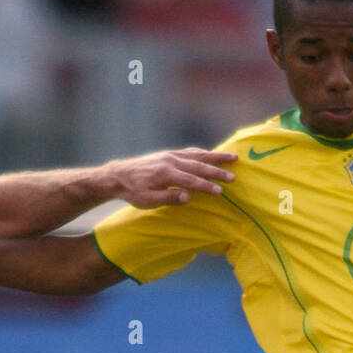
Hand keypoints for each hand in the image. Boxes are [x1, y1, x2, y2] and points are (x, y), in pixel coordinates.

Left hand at [101, 148, 236, 207]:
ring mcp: (170, 155)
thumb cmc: (133, 192)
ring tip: (233, 158)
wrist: (119, 176)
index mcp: (165, 174)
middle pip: (198, 166)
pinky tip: (211, 155)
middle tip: (233, 177)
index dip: (206, 186)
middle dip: (217, 171)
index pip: (191, 181)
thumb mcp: (148, 200)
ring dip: (215, 157)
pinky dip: (202, 153)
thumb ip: (168, 198)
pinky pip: (189, 152)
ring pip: (197, 155)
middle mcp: (170, 161)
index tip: (220, 192)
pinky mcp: (169, 154)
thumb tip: (188, 197)